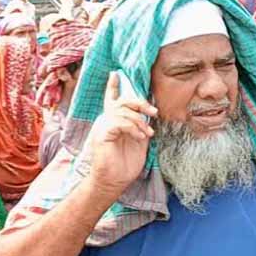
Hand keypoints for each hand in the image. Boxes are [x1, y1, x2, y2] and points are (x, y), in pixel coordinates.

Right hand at [86, 73, 156, 198]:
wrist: (113, 182)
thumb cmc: (125, 165)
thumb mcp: (138, 141)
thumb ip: (140, 126)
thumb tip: (149, 115)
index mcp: (113, 121)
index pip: (111, 99)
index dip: (112, 86)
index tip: (115, 73)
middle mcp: (106, 120)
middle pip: (122, 101)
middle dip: (140, 103)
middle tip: (153, 112)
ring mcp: (102, 126)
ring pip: (123, 111)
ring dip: (140, 122)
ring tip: (147, 134)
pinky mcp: (102, 133)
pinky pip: (120, 122)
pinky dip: (133, 128)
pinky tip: (140, 137)